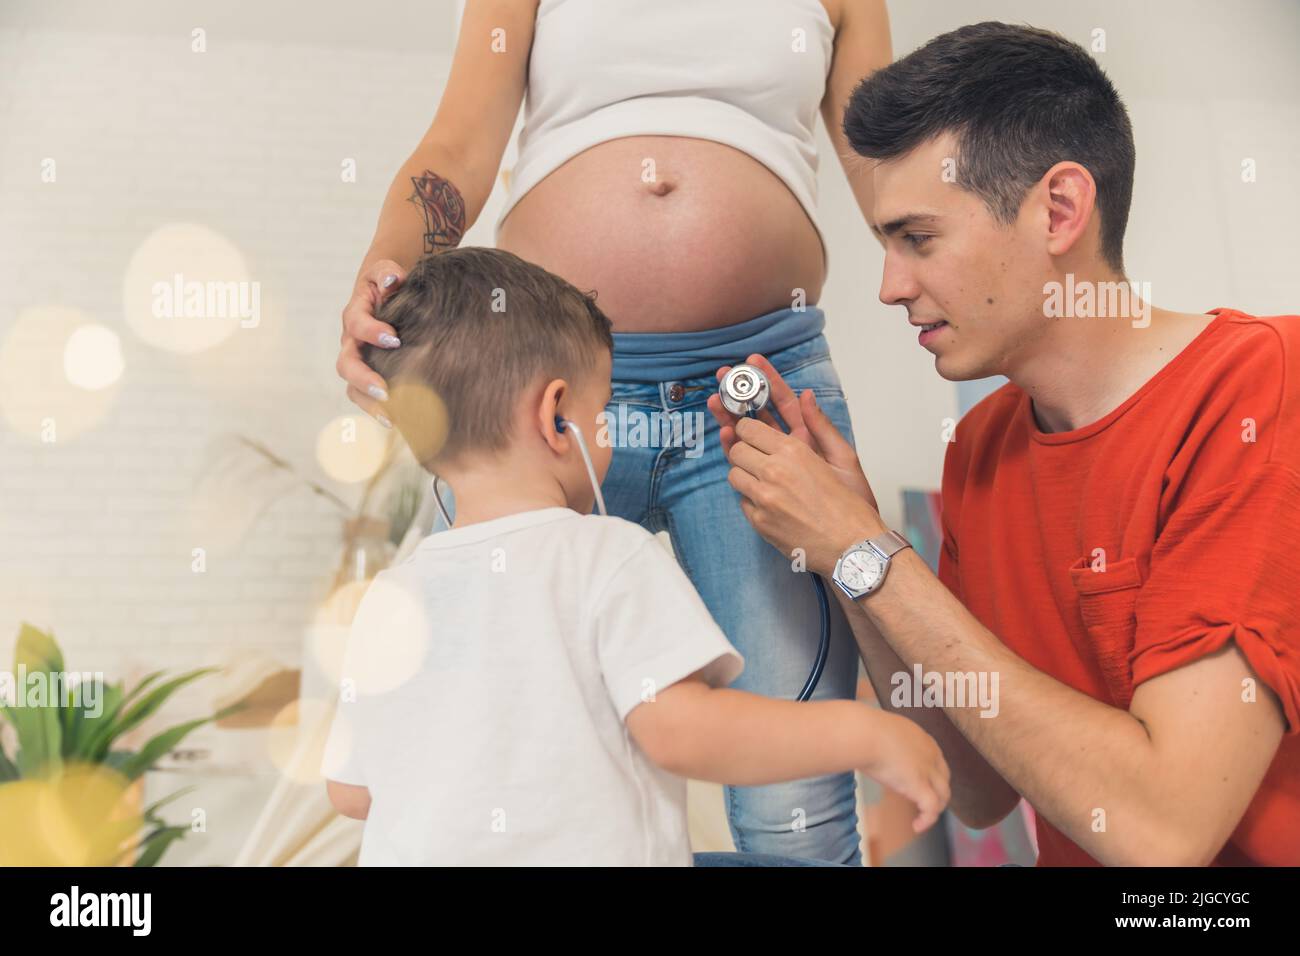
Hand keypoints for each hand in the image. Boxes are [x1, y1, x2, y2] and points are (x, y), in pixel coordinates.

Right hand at [337, 258, 406, 425]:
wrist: (388, 292)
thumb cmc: (389, 283)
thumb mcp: (386, 272)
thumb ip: (387, 273)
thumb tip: (393, 279)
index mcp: (355, 315)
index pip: (357, 325)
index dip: (372, 332)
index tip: (395, 338)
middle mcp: (351, 342)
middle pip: (347, 364)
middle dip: (364, 379)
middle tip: (385, 390)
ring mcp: (358, 361)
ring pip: (352, 387)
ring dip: (369, 403)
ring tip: (391, 416)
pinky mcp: (368, 375)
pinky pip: (365, 397)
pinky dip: (378, 410)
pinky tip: (397, 422)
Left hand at [706, 354, 884, 573]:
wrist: (853, 547)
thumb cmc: (850, 505)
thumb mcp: (842, 457)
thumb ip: (819, 424)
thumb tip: (806, 397)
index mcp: (793, 452)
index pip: (749, 428)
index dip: (746, 427)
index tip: (749, 429)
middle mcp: (774, 473)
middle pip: (736, 449)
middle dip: (743, 449)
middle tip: (755, 454)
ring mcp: (763, 499)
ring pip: (734, 475)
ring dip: (744, 474)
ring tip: (765, 479)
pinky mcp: (760, 522)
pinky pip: (742, 501)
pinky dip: (752, 499)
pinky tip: (772, 502)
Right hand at [862, 710, 950, 833]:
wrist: (863, 734)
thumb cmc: (863, 729)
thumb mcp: (880, 730)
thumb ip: (884, 740)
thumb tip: (870, 747)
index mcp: (921, 738)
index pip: (935, 759)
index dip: (930, 773)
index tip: (918, 782)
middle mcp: (930, 754)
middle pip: (943, 777)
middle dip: (936, 791)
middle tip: (921, 801)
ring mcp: (927, 770)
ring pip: (943, 794)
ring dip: (935, 808)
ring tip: (922, 818)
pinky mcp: (919, 785)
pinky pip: (931, 808)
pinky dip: (927, 820)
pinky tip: (916, 826)